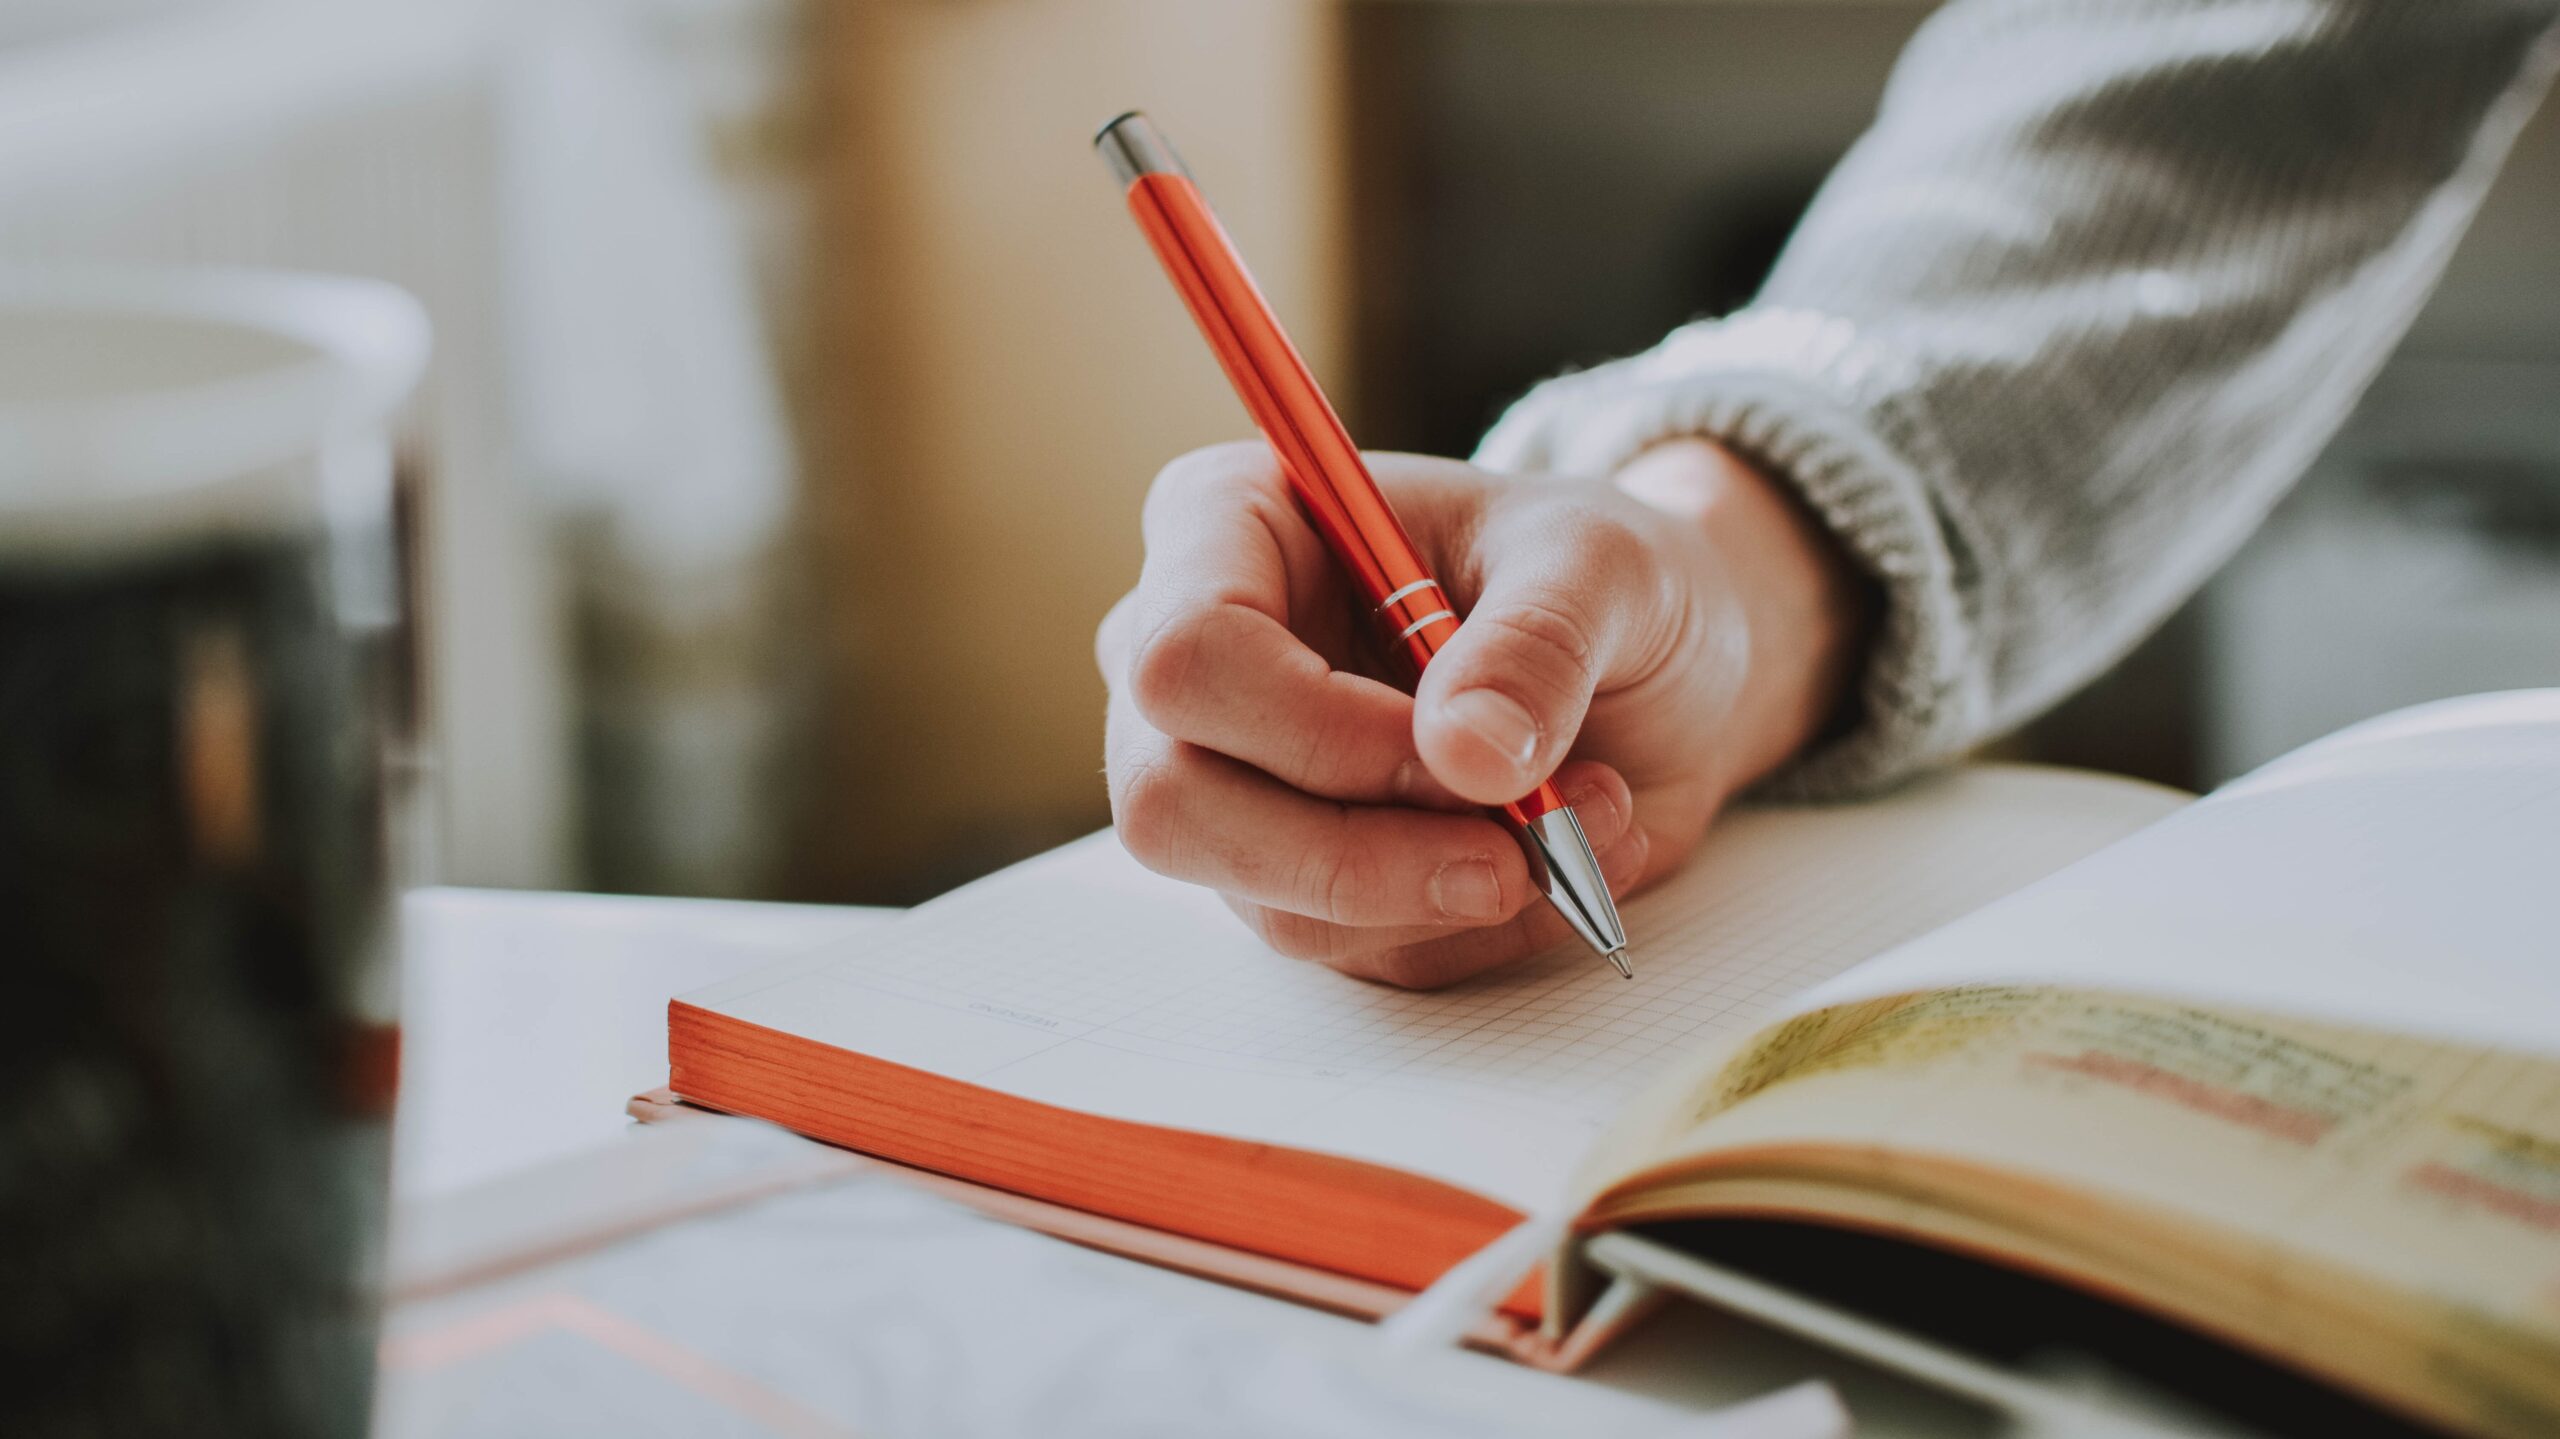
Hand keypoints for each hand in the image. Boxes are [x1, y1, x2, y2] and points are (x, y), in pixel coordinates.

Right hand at [1096, 438, 1869, 986]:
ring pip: (1269, 901)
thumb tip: (1469, 755)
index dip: (1316, 729)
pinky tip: (1561, 854)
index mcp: (1229, 526)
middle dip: (1360, 853)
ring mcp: (1229, 783)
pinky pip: (1353, 950)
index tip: (1462, 751)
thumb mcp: (1605, 566)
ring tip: (1586, 815)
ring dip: (1447, 889)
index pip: (1186, 655)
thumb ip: (1538, 643)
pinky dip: (1475, 924)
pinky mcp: (1292, 879)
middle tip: (1516, 848)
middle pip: (1174, 804)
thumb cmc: (1598, 576)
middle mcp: (1196, 663)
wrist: (1653, 664)